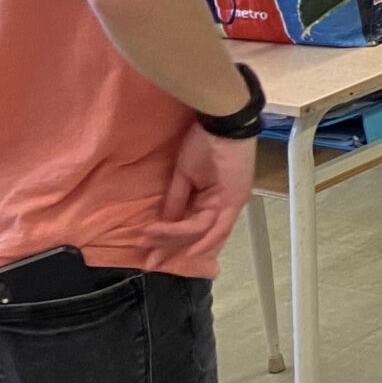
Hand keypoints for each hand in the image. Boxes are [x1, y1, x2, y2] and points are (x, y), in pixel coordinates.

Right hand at [146, 128, 255, 263]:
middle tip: (147, 260)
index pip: (189, 228)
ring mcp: (230, 204)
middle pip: (193, 235)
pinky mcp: (234, 199)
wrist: (220, 122)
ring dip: (174, 238)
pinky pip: (220, 226)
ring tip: (149, 239)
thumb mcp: (184, 174)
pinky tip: (190, 251)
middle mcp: (222, 207)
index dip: (168, 242)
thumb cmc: (204, 141)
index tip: (147, 254)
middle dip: (168, 247)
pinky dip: (205, 239)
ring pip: (200, 231)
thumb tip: (163, 222)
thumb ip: (176, 200)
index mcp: (212, 200)